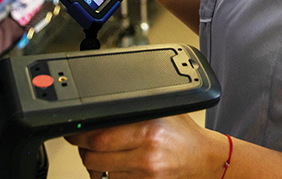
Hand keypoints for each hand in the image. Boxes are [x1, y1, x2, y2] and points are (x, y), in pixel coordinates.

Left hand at [65, 114, 227, 178]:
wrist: (204, 159)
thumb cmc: (184, 135)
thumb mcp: (162, 112)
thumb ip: (133, 110)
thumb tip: (101, 109)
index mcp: (148, 130)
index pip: (100, 135)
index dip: (81, 134)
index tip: (76, 131)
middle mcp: (146, 154)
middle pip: (94, 157)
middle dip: (84, 149)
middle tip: (85, 142)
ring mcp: (145, 175)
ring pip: (100, 173)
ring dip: (96, 165)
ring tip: (105, 154)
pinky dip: (109, 176)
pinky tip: (117, 166)